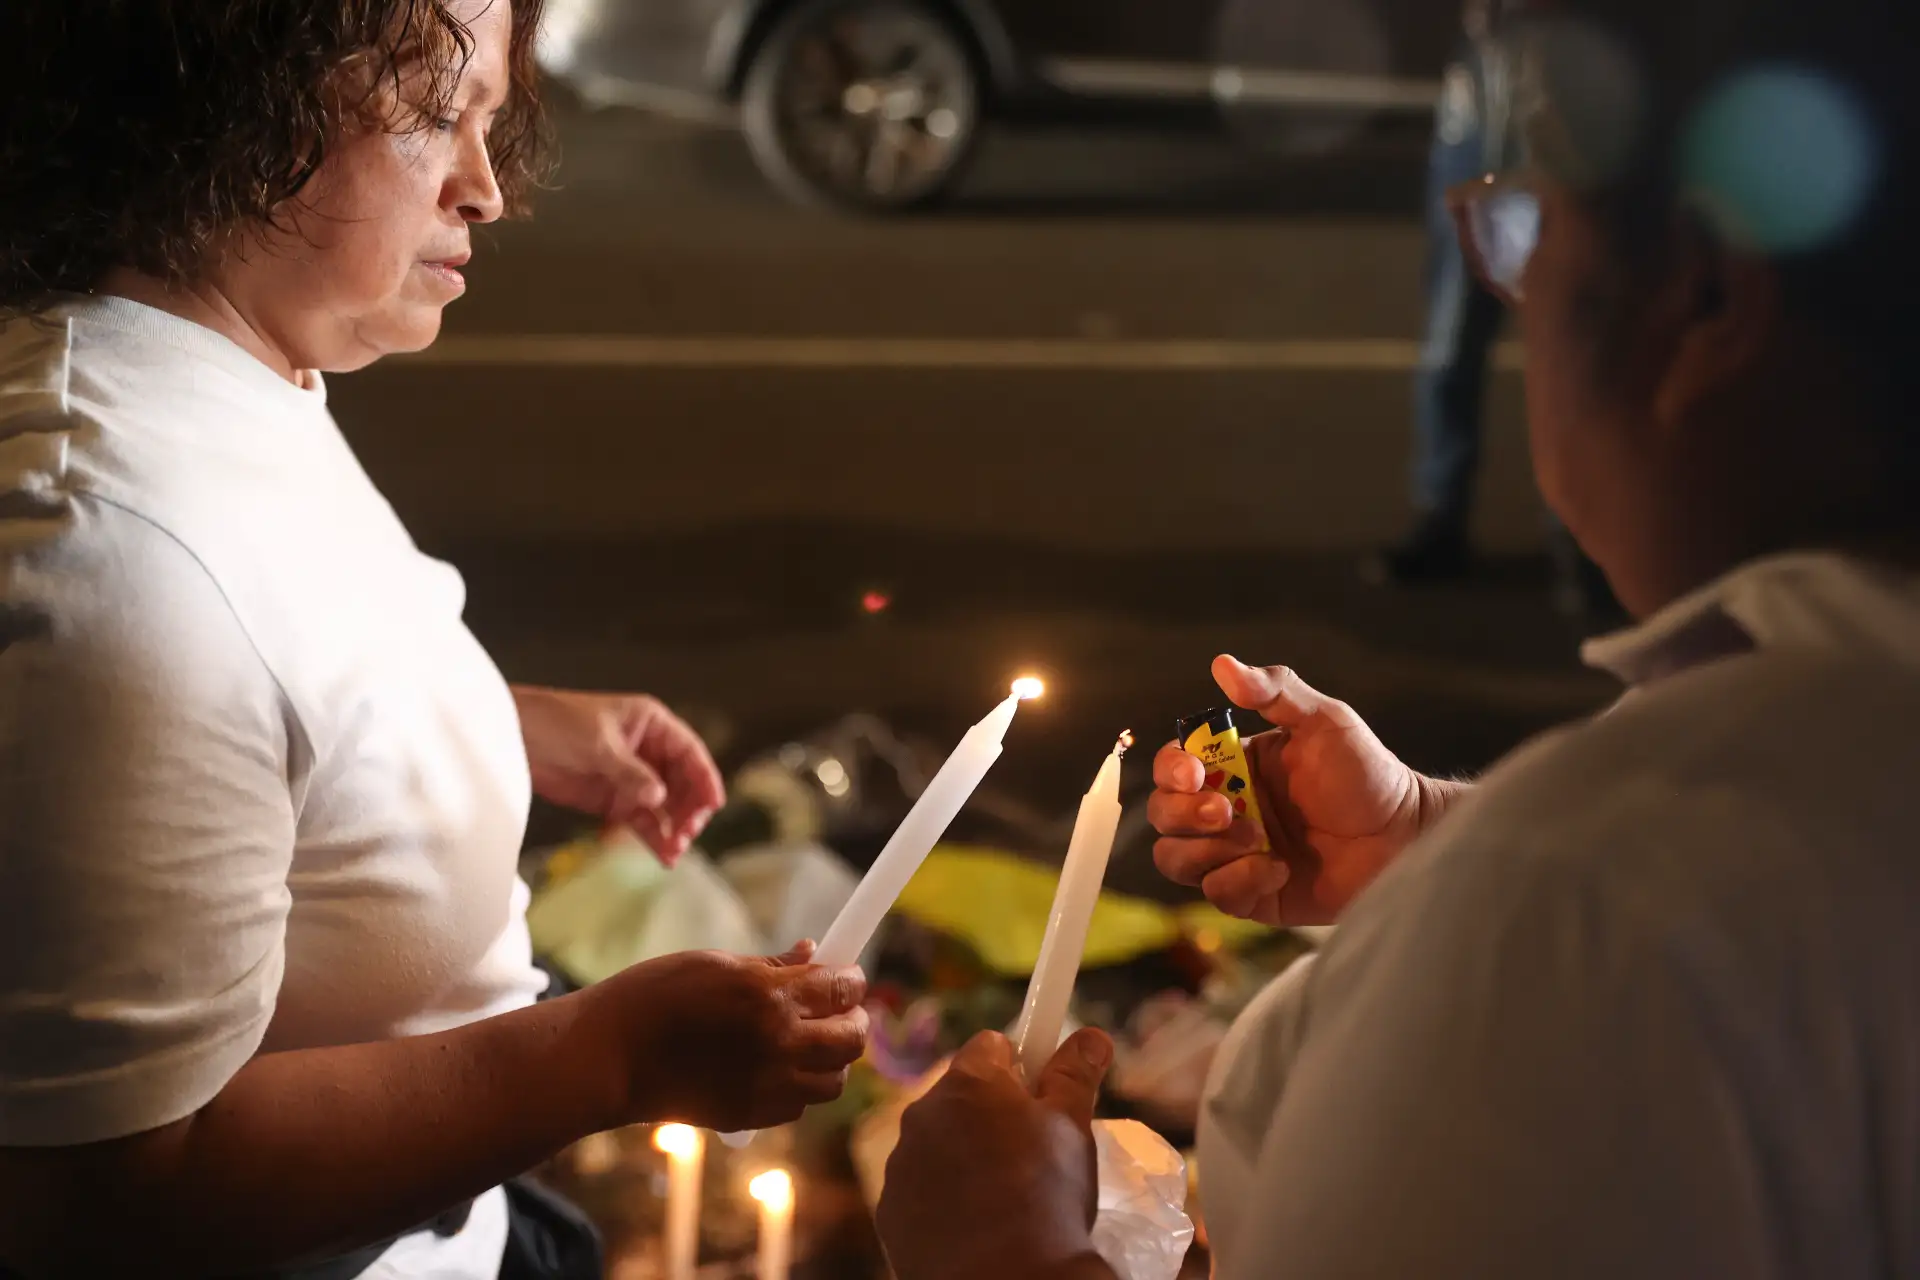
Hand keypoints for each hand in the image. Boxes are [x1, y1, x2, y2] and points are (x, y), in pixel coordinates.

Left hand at [512, 687, 724, 864]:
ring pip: (665, 807)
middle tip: (687, 832)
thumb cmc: (557, 722)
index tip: (714, 803)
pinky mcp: (614, 801)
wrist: (515, 737)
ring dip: (673, 828)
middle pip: (682, 784)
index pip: (689, 752)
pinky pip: (642, 821)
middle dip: (688, 809)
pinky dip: (653, 838)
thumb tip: (659, 798)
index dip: (704, 777)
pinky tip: (663, 856)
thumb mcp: (597, 744)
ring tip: (675, 851)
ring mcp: (632, 778)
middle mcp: (648, 751)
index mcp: (652, 724)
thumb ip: (629, 772)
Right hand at [592, 942, 869, 1130]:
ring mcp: (766, 1086)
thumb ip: (772, 964)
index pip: (842, 988)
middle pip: (852, 1038)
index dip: (852, 979)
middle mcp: (778, 1043)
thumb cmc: (653, 996)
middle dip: (853, 1019)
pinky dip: (800, 1087)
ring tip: (810, 1041)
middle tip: (839, 1008)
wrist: (608, 1056)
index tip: (848, 975)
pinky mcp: (750, 1116)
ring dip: (831, 1059)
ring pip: (833, 1080)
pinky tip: (778, 1067)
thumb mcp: (715, 964)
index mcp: (770, 996)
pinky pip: (799, 1105)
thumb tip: (815, 953)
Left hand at [877, 1030, 1114, 1279]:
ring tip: (1003, 1196)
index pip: (991, 1047)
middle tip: (1029, 1152)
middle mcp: (923, 1113)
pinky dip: (943, 1197)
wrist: (1005, 1276)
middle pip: (961, 1096)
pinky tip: (974, 1225)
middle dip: (990, 1114)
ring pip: (938, 1142)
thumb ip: (1074, 1075)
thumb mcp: (1072, 1127)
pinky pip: (921, 1188)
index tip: (1040, 1097)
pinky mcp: (890, 1210)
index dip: (1021, 1067)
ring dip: (964, 1156)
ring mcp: (901, 1163)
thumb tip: (1091, 1035)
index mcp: (968, 1082)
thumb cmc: (1045, 1192)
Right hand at [1150, 655, 1456, 925]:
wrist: (1404, 837)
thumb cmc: (1368, 773)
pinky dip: (1239, 882)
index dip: (1172, 771)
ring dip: (1209, 851)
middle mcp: (1226, 811)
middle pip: (1164, 816)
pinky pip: (1216, 895)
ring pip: (1176, 860)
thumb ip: (1276, 692)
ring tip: (1259, 841)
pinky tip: (1277, 870)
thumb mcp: (1325, 721)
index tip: (1195, 774)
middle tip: (1228, 812)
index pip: (1174, 766)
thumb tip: (1222, 664)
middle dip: (1186, 815)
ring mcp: (1235, 855)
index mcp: (1233, 767)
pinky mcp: (1252, 895)